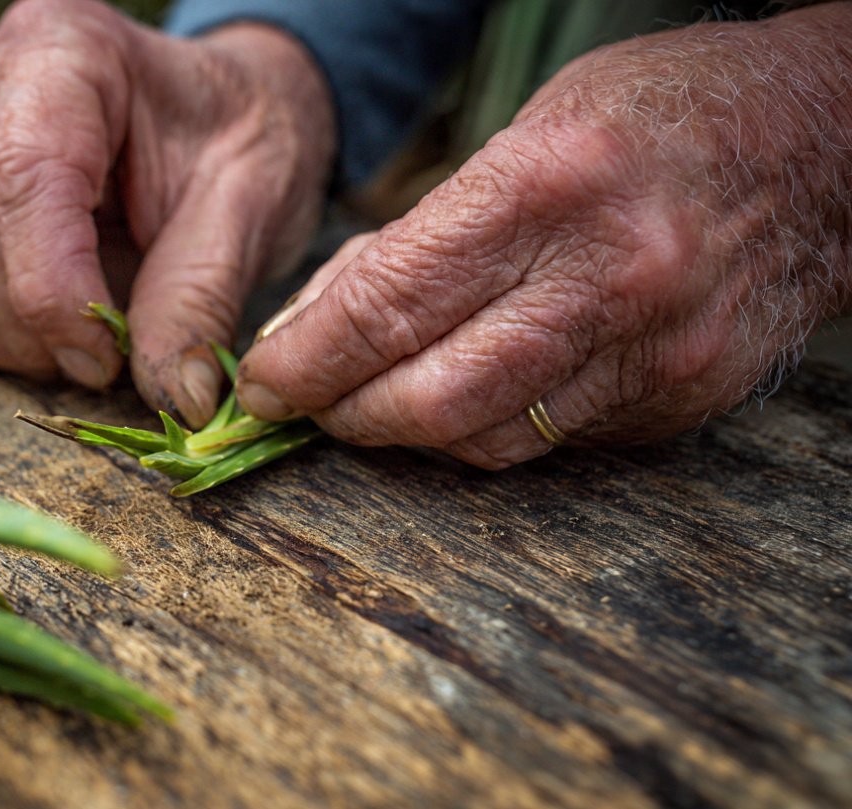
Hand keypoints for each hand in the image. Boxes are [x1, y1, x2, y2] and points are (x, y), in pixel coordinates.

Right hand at [0, 0, 333, 425]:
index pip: (23, 175)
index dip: (53, 287)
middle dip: (36, 322)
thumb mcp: (249, 206)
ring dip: (8, 335)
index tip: (104, 358)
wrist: (224, 118)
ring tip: (91, 344)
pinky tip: (52, 336)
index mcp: (63, 48)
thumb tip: (175, 395)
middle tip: (112, 364)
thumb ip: (201, 295)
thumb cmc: (239, 138)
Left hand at [237, 4, 851, 467]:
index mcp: (551, 186)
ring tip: (371, 404)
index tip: (264, 381)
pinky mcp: (681, 399)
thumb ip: (421, 234)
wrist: (827, 147)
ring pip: (489, 437)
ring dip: (409, 433)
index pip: (392, 302)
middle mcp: (610, 277)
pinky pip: (554, 440)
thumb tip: (320, 320)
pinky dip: (491, 425)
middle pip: (434, 396)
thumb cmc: (657, 117)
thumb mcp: (526, 133)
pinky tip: (469, 395)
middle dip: (347, 414)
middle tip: (307, 406)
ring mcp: (656, 350)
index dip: (309, 357)